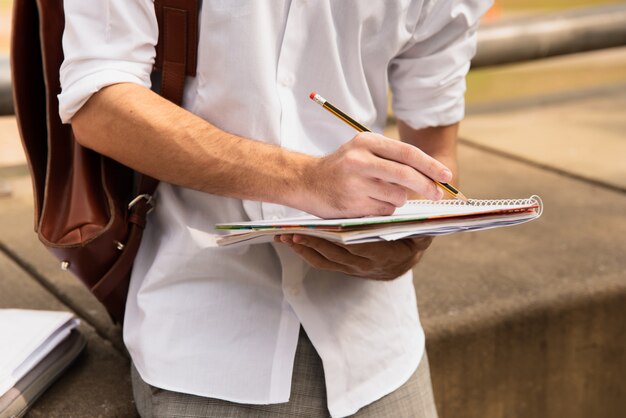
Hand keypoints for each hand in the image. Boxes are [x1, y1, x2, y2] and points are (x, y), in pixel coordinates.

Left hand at [276, 234, 432, 280]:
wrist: (413, 252)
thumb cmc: (417, 233)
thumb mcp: (423, 229)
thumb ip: (418, 224)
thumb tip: (414, 213)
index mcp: (388, 256)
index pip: (360, 248)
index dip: (338, 240)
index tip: (320, 229)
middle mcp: (370, 267)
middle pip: (336, 256)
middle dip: (313, 244)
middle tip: (292, 233)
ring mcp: (357, 270)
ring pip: (327, 261)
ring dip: (305, 250)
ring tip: (286, 237)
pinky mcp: (348, 269)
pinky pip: (325, 263)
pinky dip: (309, 253)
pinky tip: (296, 242)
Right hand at [299, 132, 452, 218]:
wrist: (306, 181)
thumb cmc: (341, 167)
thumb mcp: (363, 151)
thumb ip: (392, 159)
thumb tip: (431, 175)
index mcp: (366, 141)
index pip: (407, 153)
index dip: (431, 165)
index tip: (446, 176)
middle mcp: (360, 160)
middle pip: (406, 176)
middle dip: (427, 186)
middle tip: (437, 194)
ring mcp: (355, 183)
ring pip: (397, 196)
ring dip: (397, 199)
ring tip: (379, 193)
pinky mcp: (352, 204)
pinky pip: (384, 210)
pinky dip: (384, 208)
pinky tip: (367, 202)